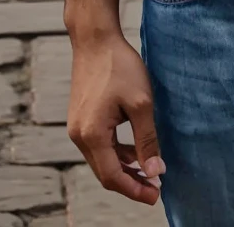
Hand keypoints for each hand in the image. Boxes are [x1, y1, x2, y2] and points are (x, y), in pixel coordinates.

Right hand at [67, 31, 165, 203]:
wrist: (96, 39)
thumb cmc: (119, 67)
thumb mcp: (140, 103)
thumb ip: (147, 140)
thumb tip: (156, 171)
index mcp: (92, 135)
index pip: (113, 176)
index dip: (135, 189)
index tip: (156, 195)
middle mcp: (79, 136)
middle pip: (105, 172)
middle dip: (131, 182)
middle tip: (156, 188)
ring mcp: (77, 127)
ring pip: (102, 160)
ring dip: (125, 168)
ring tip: (150, 171)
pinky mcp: (81, 118)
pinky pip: (99, 145)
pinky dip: (117, 153)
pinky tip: (135, 151)